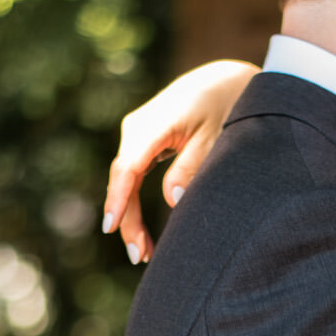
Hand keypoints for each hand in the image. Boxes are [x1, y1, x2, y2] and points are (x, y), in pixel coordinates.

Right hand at [101, 60, 257, 263]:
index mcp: (154, 124)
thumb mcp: (215, 137)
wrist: (223, 78)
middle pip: (123, 179)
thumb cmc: (225, 105)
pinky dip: (134, 203)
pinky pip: (132, 176)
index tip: (111, 226)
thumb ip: (192, 167)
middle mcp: (137, 127)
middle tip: (140, 257)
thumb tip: (171, 201)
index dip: (119, 199)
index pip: (128, 167)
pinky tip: (140, 231)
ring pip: (125, 180)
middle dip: (127, 220)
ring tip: (143, 253)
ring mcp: (137, 133)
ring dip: (130, 216)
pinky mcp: (143, 141)